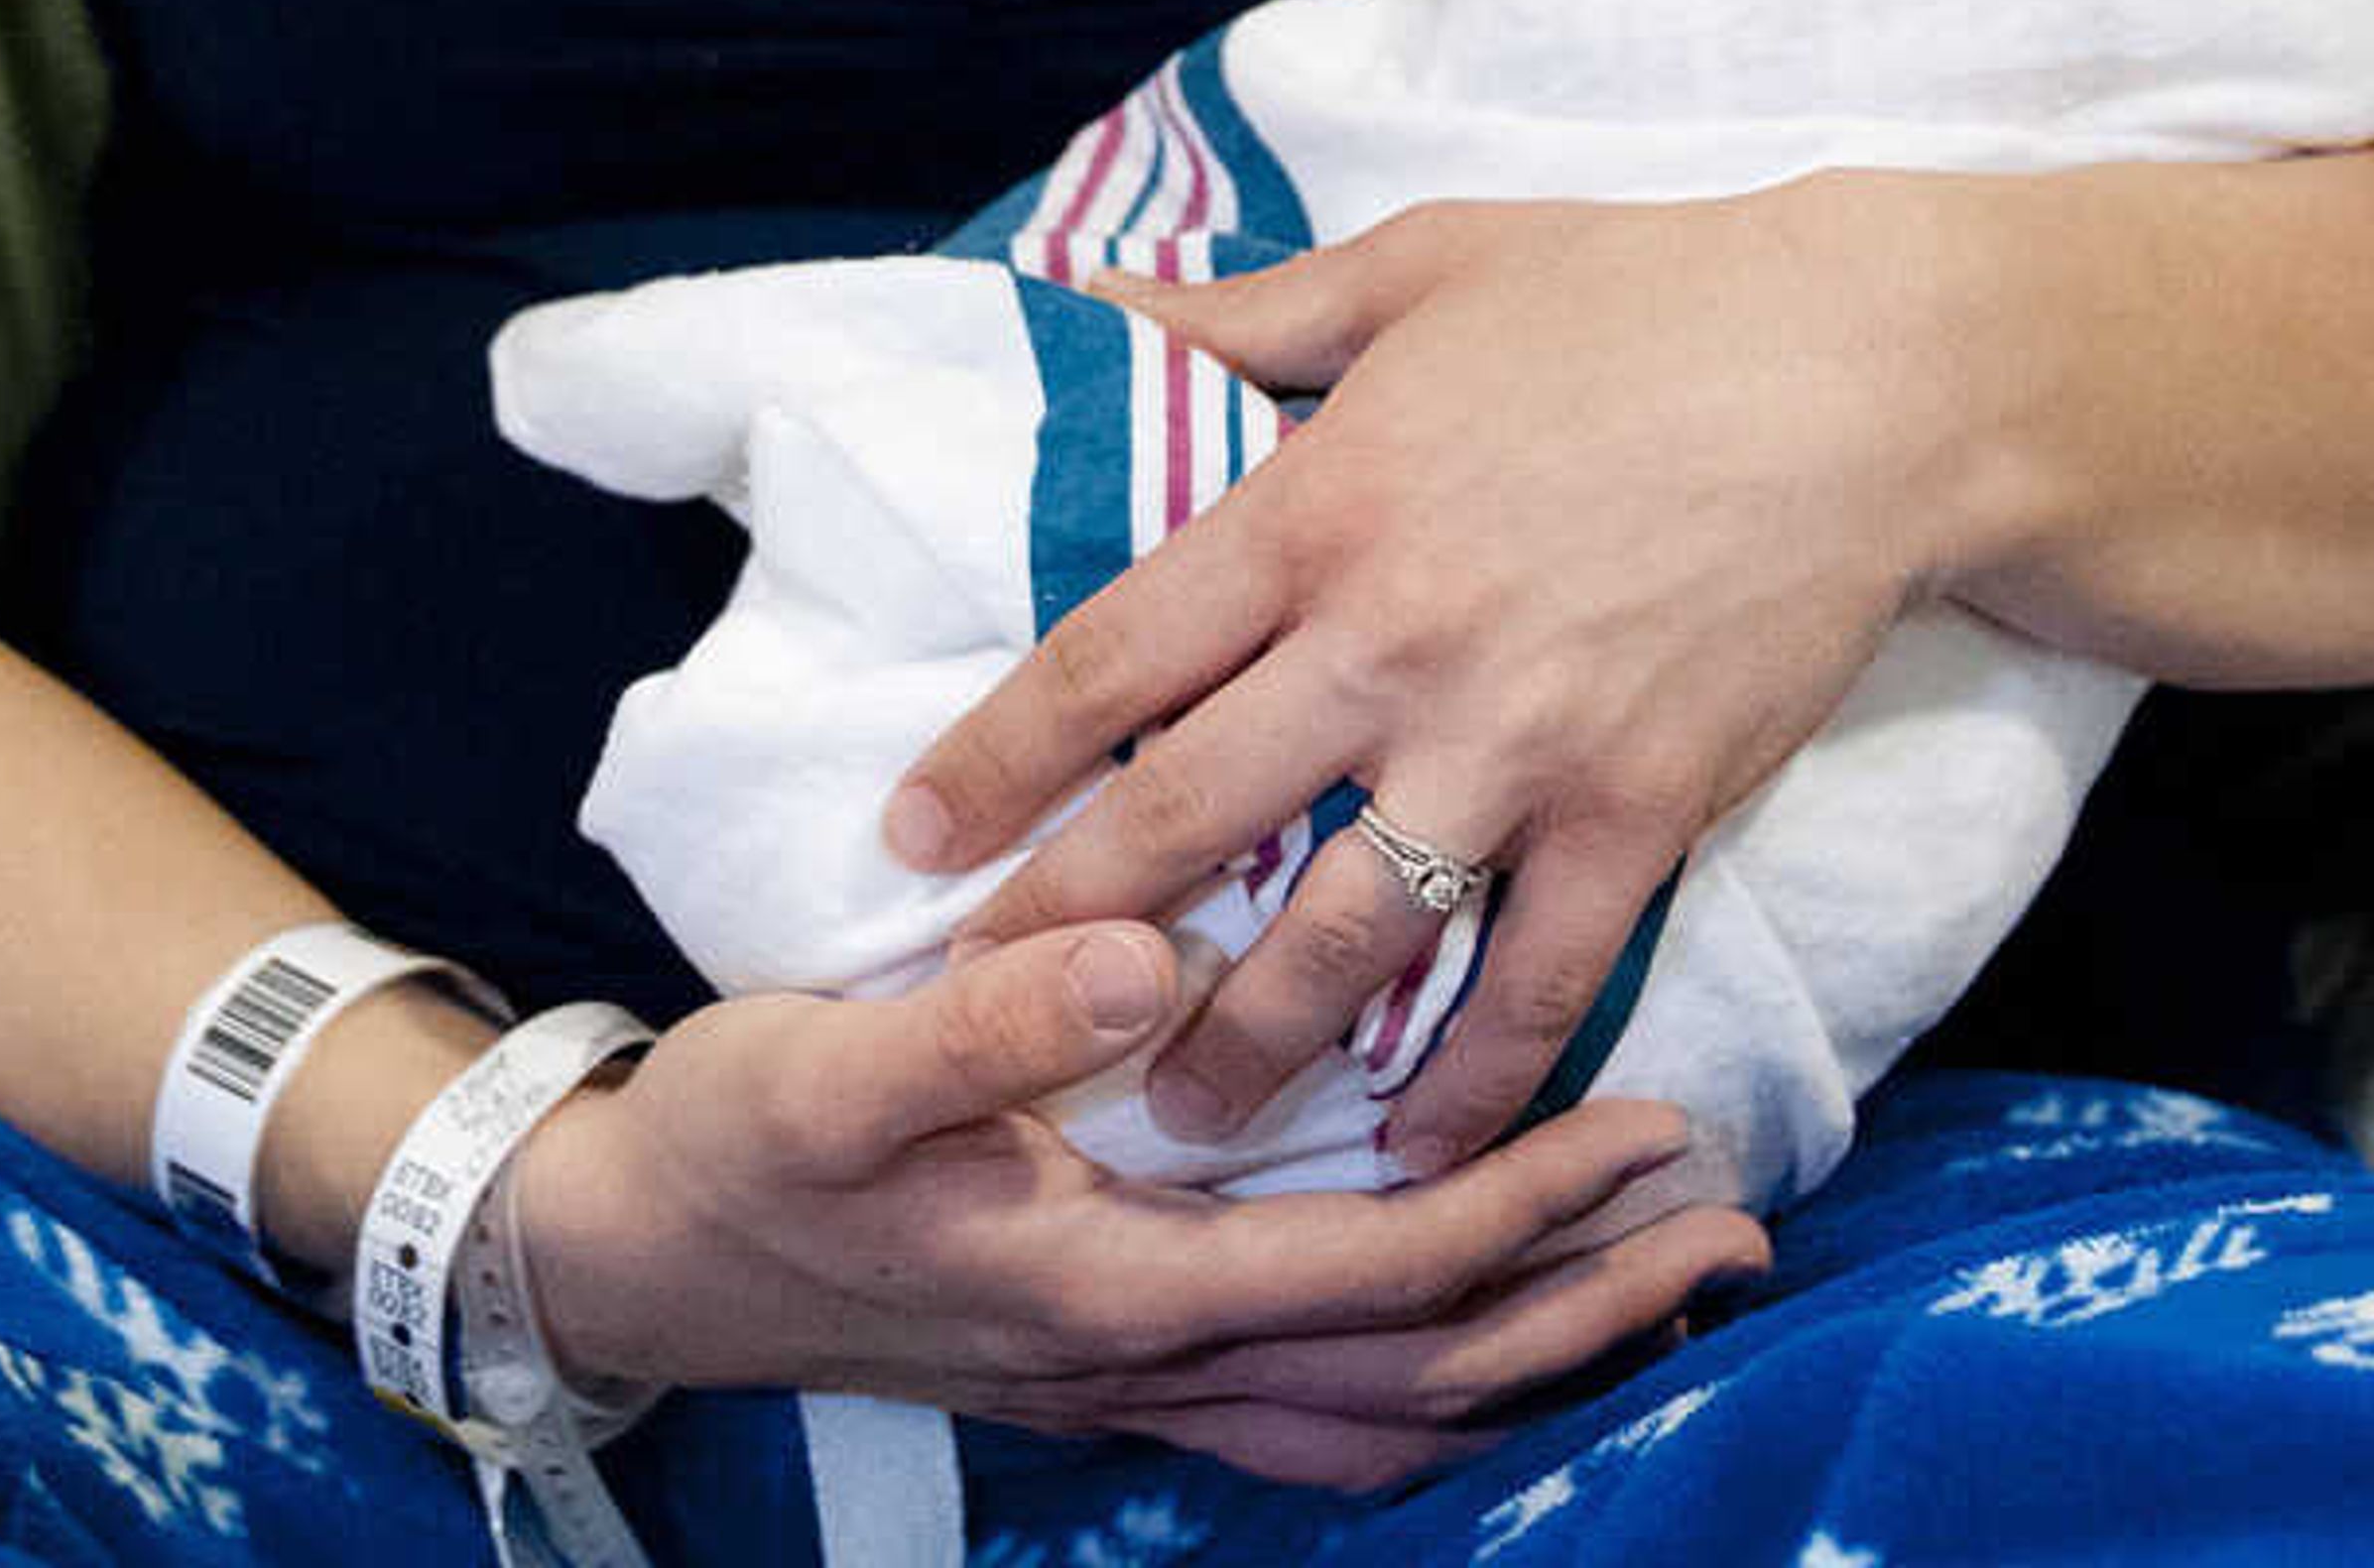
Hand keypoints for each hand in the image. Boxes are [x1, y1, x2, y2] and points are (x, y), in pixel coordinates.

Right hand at [516, 921, 1767, 1489]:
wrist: (640, 1258)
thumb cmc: (744, 1148)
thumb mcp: (836, 1070)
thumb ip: (990, 1021)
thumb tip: (1149, 964)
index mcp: (1111, 1285)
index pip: (1377, 1270)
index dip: (1524, 1213)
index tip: (1651, 1138)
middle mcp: (1149, 1359)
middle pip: (1420, 1371)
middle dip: (1584, 1304)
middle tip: (1732, 1227)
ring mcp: (1136, 1377)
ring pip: (1385, 1408)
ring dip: (1531, 1353)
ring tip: (1655, 1278)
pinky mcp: (1115, 1350)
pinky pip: (1320, 1397)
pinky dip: (1430, 1368)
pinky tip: (1480, 1315)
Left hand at [890, 188, 1935, 1172]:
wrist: (1861, 371)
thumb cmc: (1629, 292)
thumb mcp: (1413, 263)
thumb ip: (1244, 312)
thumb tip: (1097, 305)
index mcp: (1319, 504)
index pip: (1111, 659)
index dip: (997, 760)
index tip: (911, 840)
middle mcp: (1393, 642)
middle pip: (1189, 822)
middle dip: (1070, 931)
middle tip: (989, 1013)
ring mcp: (1519, 744)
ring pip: (1339, 939)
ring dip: (1243, 1045)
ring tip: (1172, 1121)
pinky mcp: (1640, 814)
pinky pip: (1532, 983)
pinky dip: (1469, 1083)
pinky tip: (1411, 1147)